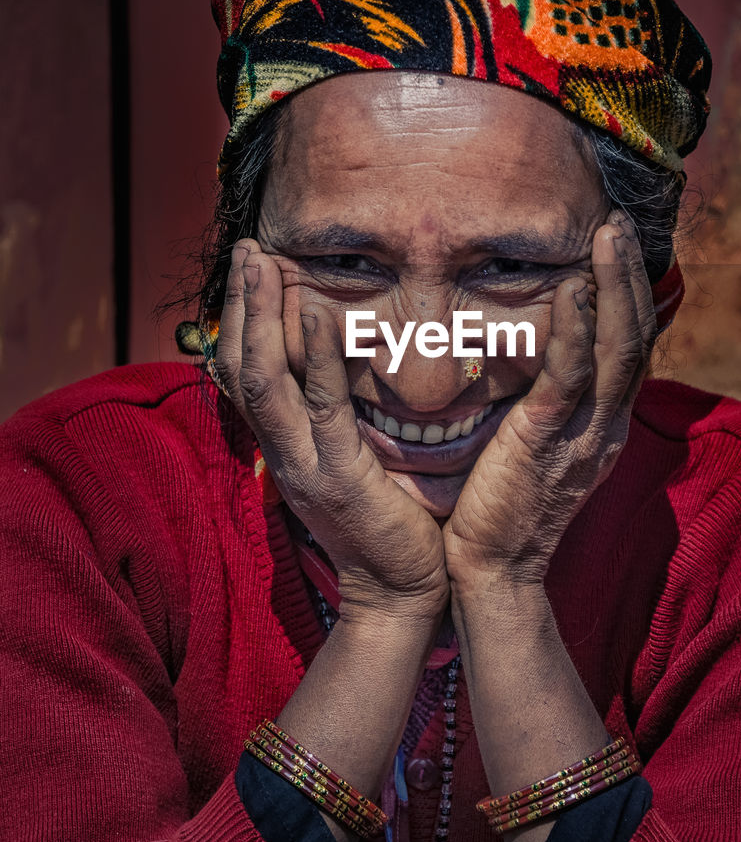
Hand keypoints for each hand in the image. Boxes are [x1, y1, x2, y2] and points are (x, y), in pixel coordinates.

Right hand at [215, 239, 447, 619]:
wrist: (401, 594)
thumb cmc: (388, 526)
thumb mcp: (351, 465)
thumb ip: (337, 422)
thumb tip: (342, 372)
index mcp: (285, 448)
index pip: (244, 375)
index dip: (239, 320)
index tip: (248, 271)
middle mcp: (283, 452)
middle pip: (242, 366)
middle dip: (241, 303)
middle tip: (246, 246)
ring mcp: (306, 464)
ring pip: (266, 379)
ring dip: (261, 316)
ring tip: (261, 262)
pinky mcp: (340, 475)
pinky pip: (322, 406)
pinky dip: (316, 357)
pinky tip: (314, 313)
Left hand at [443, 212, 655, 591]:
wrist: (491, 573)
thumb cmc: (497, 507)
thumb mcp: (532, 446)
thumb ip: (541, 403)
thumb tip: (525, 356)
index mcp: (602, 425)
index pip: (628, 347)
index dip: (627, 294)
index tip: (615, 245)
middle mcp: (606, 426)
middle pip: (634, 337)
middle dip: (629, 276)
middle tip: (617, 222)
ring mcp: (585, 435)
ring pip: (616, 349)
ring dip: (614, 286)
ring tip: (607, 235)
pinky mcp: (549, 443)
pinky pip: (571, 378)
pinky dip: (577, 331)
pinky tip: (572, 291)